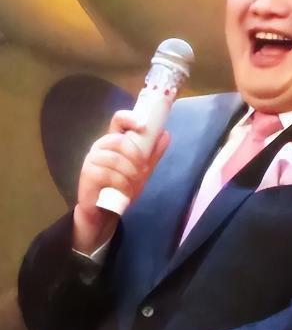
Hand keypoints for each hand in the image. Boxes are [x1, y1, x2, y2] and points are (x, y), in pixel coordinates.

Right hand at [73, 110, 169, 252]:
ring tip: (134, 185)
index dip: (130, 118)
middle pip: (118, 140)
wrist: (105, 211)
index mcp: (114, 140)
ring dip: (130, 174)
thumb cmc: (123, 186)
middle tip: (143, 171)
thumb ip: (153, 152)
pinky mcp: (86, 174)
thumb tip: (166, 134)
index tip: (144, 125)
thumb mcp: (143, 169)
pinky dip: (122, 184)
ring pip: (114, 159)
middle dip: (135, 156)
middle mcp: (100, 146)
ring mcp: (91, 159)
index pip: (118, 120)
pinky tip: (125, 192)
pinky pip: (107, 174)